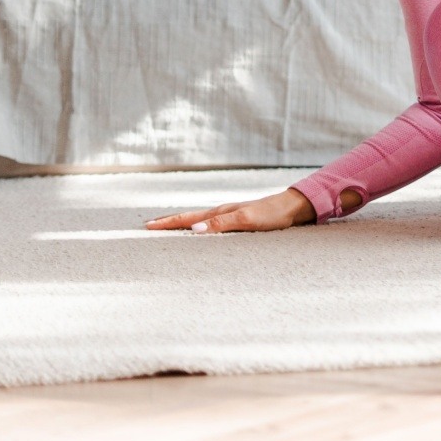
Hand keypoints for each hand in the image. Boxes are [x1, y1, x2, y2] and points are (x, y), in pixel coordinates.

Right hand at [145, 187, 315, 233]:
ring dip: (182, 225)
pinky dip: (199, 228)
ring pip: (199, 221)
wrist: (294, 207)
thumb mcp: (247, 220)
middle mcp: (222, 213)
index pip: (188, 219)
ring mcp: (230, 216)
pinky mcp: (239, 221)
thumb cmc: (272, 215)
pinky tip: (200, 233)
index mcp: (220, 213)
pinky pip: (212, 225)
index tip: (146, 226)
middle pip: (189, 218)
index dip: (168, 223)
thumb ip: (222, 225)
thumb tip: (194, 230)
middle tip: (149, 226)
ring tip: (168, 229)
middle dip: (169, 222)